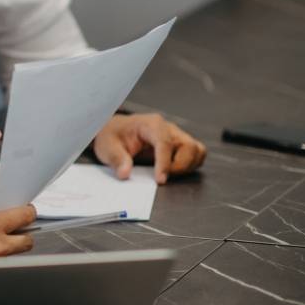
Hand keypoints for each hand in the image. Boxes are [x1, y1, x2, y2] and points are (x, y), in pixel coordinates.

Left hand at [92, 113, 207, 183]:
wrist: (115, 132)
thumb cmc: (113, 136)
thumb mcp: (107, 147)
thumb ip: (117, 159)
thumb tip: (125, 173)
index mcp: (150, 124)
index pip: (164, 142)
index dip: (164, 163)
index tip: (160, 180)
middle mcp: (167, 128)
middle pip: (188, 146)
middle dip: (179, 166)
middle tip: (161, 177)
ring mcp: (176, 136)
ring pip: (196, 150)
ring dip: (187, 166)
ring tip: (168, 174)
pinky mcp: (179, 145)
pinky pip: (197, 153)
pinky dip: (191, 164)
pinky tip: (174, 171)